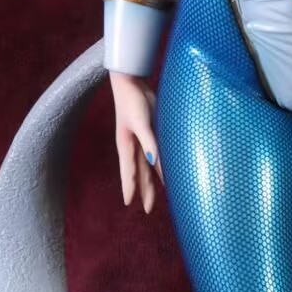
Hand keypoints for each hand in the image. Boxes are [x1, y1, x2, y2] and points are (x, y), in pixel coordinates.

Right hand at [109, 72, 162, 212]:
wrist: (131, 81)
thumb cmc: (132, 100)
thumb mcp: (141, 122)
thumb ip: (148, 142)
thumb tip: (153, 162)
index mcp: (126, 145)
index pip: (128, 172)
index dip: (129, 187)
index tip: (129, 203)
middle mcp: (133, 146)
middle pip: (139, 173)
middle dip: (144, 190)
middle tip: (148, 210)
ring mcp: (141, 139)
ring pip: (147, 165)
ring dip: (152, 179)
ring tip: (156, 195)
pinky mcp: (149, 132)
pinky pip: (155, 153)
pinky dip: (160, 163)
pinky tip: (165, 169)